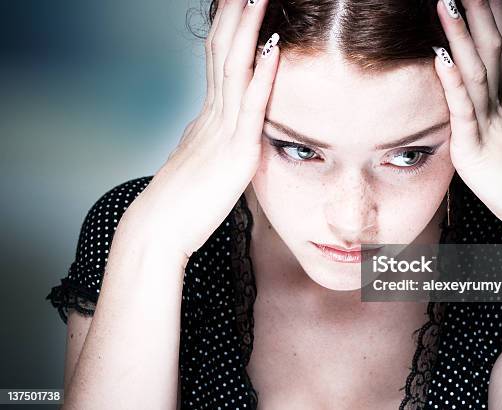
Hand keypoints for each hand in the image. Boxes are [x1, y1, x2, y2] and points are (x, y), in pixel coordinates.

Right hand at [122, 0, 279, 257]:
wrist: (160, 229)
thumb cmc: (181, 203)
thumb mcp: (200, 161)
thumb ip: (212, 139)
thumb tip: (222, 128)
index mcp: (207, 117)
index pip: (219, 59)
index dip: (230, 28)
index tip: (240, 2)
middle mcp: (212, 114)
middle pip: (224, 51)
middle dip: (236, 15)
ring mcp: (222, 130)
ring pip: (235, 67)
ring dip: (249, 29)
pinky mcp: (234, 151)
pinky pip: (250, 106)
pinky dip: (262, 74)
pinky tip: (273, 47)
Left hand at [433, 0, 501, 243]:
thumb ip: (485, 129)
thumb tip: (472, 122)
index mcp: (501, 105)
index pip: (494, 51)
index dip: (486, 19)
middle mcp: (497, 107)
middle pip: (487, 49)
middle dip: (475, 13)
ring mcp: (488, 124)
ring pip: (474, 70)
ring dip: (459, 34)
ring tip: (445, 1)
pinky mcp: (475, 148)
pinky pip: (463, 109)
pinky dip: (452, 81)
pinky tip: (441, 55)